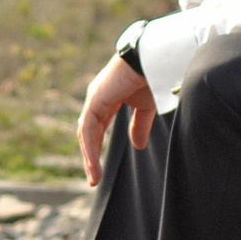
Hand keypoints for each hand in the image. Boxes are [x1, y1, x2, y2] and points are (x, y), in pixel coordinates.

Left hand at [77, 55, 156, 187]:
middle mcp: (97, 98)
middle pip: (88, 133)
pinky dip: (90, 146)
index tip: (99, 171)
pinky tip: (93, 162)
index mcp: (107, 99)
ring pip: (86, 133)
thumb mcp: (146, 108)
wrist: (154, 60)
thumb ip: (139, 126)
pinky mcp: (96, 98)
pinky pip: (89, 127)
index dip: (96, 148)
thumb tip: (137, 146)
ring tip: (94, 177)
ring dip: (89, 157)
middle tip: (94, 179)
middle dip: (90, 157)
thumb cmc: (151, 77)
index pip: (97, 128)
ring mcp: (94, 97)